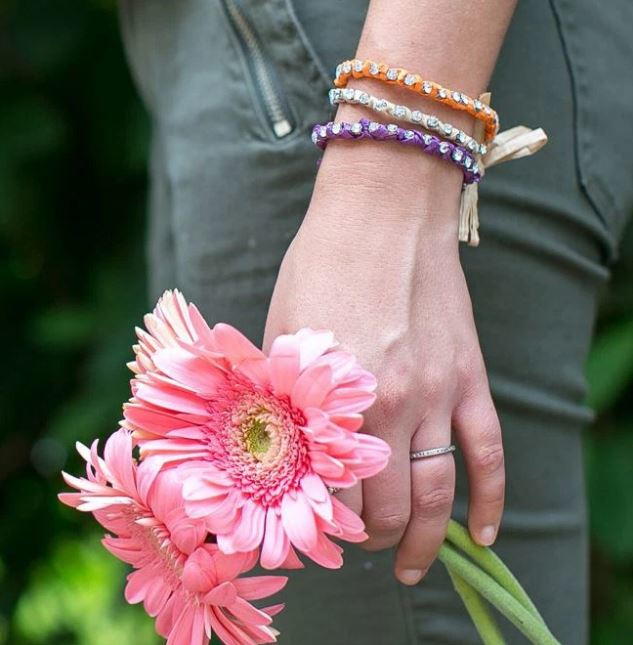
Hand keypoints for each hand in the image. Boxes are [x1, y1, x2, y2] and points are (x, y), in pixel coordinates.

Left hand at [263, 141, 504, 585]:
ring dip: (424, 541)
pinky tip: (482, 534)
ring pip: (436, 493)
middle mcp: (387, 408)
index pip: (331, 494)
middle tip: (362, 545)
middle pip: (386, 506)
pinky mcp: (468, 378)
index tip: (319, 533)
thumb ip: (287, 394)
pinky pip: (488, 452)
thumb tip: (281, 447)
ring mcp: (435, 395)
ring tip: (413, 568)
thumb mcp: (285, 332)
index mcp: (333, 399)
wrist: (383, 213)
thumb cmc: (321, 265)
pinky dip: (490, 499)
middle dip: (371, 539)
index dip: (323, 525)